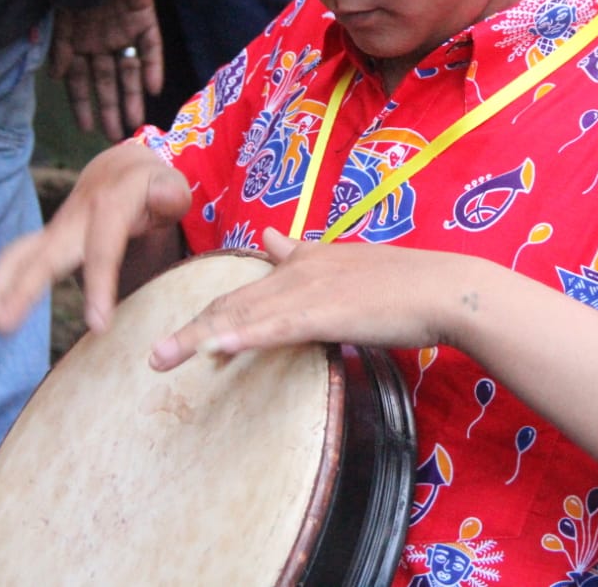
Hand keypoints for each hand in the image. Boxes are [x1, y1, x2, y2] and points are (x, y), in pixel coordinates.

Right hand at [0, 142, 190, 334]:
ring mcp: (56, 229)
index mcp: (110, 206)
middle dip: (21, 289)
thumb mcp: (171, 184)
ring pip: (22, 256)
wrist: (121, 169)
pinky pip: (18, 261)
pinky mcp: (46, 241)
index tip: (98, 326)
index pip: (103, 249)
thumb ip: (172, 193)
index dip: (99, 285)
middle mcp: (75, 218)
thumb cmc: (153, 185)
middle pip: (46, 256)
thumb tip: (164, 196)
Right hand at [51, 0, 163, 141]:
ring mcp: (123, 30)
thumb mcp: (56, 13)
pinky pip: (151, 46)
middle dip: (111, 109)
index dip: (84, 104)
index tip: (88, 129)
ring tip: (137, 123)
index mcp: (77, 40)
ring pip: (129, 70)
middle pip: (107, 81)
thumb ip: (58, 44)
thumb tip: (56, 76)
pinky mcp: (144, 17)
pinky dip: (152, 65)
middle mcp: (100, 40)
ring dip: (133, 96)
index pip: (80, 80)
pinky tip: (154, 88)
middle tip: (116, 138)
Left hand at [149, 228, 475, 370]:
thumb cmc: (407, 284)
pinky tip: (215, 348)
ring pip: (243, 317)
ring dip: (198, 340)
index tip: (188, 336)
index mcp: (305, 262)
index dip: (215, 314)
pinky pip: (275, 328)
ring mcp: (310, 292)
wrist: (444, 288)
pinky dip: (243, 337)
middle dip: (189, 330)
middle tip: (152, 358)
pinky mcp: (325, 313)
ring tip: (161, 360)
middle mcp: (298, 272)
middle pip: (232, 304)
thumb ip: (305, 253)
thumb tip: (268, 237)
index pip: (248, 291)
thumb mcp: (349, 262)